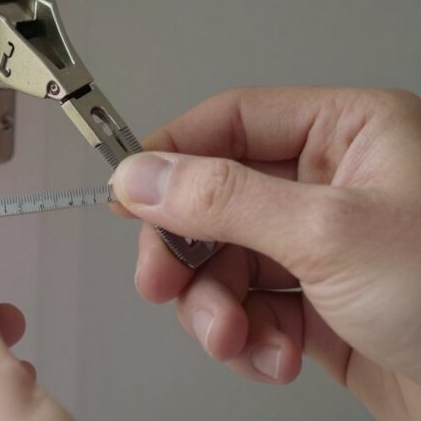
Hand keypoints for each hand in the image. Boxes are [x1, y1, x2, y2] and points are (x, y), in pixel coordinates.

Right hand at [111, 87, 420, 419]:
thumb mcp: (330, 234)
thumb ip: (224, 199)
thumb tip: (144, 175)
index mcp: (349, 135)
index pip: (231, 121)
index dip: (173, 155)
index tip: (129, 193)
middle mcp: (332, 185)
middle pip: (215, 200)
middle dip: (188, 252)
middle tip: (162, 282)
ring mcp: (323, 248)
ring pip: (225, 261)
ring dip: (215, 307)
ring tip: (233, 337)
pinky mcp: (318, 305)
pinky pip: (248, 308)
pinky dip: (247, 338)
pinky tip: (272, 356)